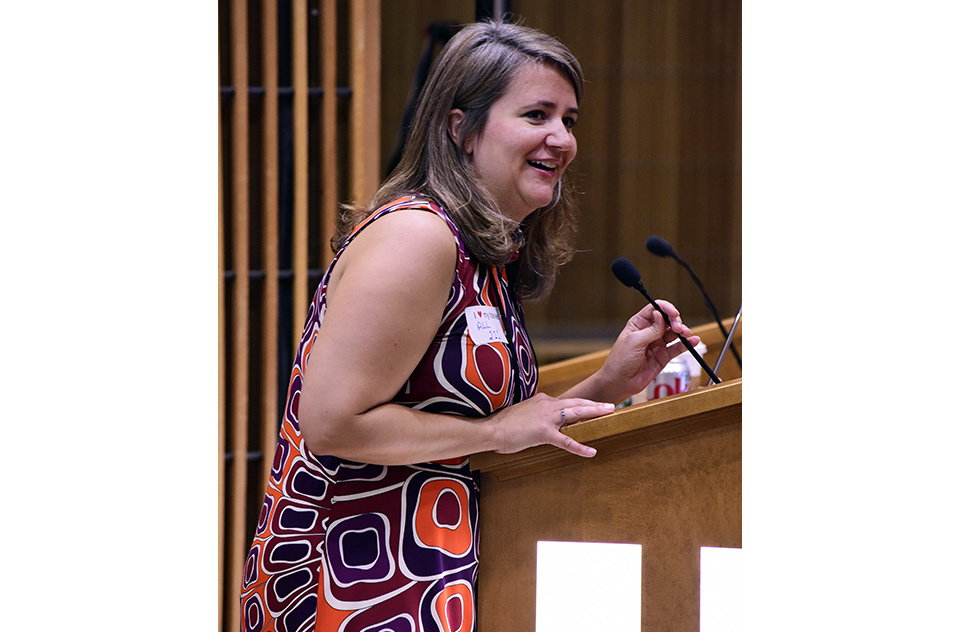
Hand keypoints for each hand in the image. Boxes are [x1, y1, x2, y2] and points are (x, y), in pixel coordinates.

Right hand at [490, 393, 614, 457]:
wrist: (490, 429)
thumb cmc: (502, 424)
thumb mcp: (521, 413)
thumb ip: (534, 413)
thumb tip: (539, 419)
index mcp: (542, 400)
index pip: (566, 401)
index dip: (581, 402)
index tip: (593, 404)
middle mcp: (547, 405)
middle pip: (577, 402)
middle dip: (595, 403)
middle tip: (610, 405)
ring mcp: (546, 418)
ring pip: (576, 413)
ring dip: (595, 413)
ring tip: (610, 414)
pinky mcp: (543, 432)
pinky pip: (566, 441)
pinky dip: (580, 447)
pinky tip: (591, 452)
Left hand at [598, 300, 700, 402]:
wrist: (619, 382)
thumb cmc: (620, 360)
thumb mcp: (634, 341)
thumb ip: (650, 329)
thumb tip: (660, 315)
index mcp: (638, 324)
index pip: (655, 309)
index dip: (666, 308)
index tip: (674, 314)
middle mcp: (649, 332)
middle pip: (667, 320)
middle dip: (675, 321)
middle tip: (678, 328)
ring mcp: (657, 344)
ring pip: (674, 333)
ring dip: (682, 331)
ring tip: (685, 334)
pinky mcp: (663, 356)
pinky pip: (677, 348)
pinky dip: (687, 344)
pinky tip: (694, 341)